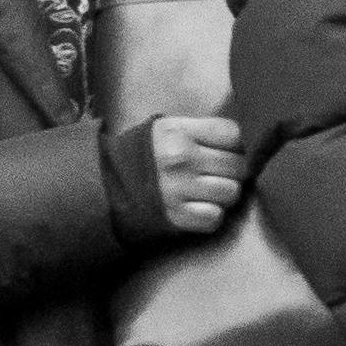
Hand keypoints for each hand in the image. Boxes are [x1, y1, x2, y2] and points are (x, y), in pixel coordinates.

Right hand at [146, 116, 245, 235]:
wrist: (106, 187)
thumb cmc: (143, 155)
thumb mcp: (165, 129)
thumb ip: (199, 131)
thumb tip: (240, 141)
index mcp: (177, 132)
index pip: (232, 134)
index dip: (236, 144)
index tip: (229, 150)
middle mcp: (180, 159)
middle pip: (237, 165)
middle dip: (234, 170)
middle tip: (221, 173)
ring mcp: (180, 189)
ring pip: (231, 192)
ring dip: (225, 193)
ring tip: (210, 190)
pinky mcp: (178, 216)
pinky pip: (215, 216)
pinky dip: (212, 214)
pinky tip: (200, 207)